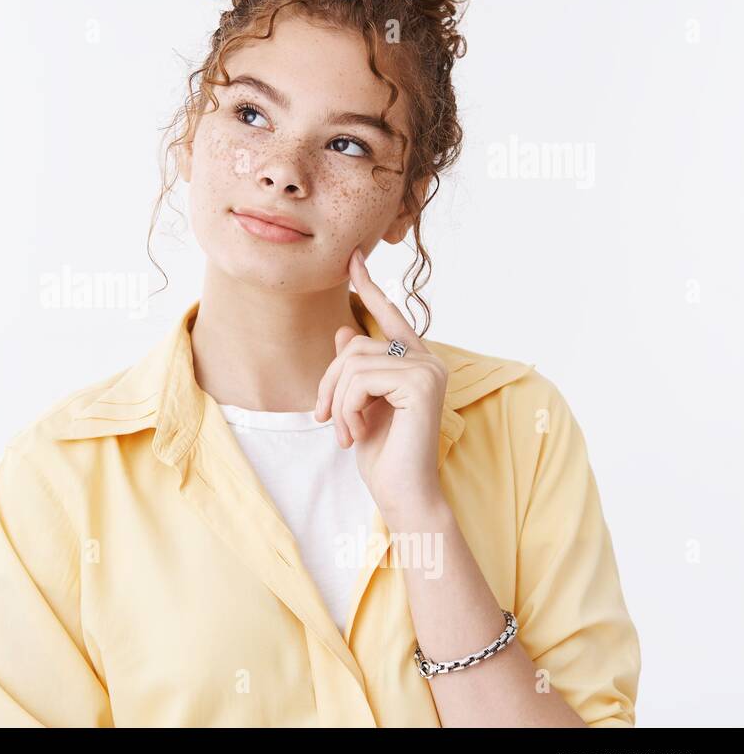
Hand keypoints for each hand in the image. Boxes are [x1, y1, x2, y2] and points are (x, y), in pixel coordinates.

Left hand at [312, 247, 447, 513]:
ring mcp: (428, 369)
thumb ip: (356, 370)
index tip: (352, 259)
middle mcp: (427, 360)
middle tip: (324, 419)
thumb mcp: (359, 406)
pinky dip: (345, 408)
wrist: (403, 495)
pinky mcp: (421, 383)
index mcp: (414, 362)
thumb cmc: (383, 456)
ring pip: (352, 363)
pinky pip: (359, 380)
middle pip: (354, 346)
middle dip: (328, 383)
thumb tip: (344, 332)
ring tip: (343, 432)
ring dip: (336, 402)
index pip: (389, 316)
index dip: (369, 287)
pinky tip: (355, 433)